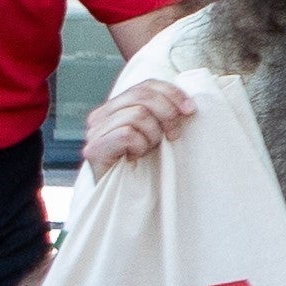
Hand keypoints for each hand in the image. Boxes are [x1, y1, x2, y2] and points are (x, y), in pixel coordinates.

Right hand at [80, 78, 196, 167]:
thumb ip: (162, 113)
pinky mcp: (94, 148)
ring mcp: (95, 131)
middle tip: (173, 135)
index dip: (172, 92)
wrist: (122, 200)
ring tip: (148, 148)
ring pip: (138, 114)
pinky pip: (128, 134)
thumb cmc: (142, 166)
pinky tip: (136, 156)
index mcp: (116, 106)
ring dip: (152, 134)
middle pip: (142, 95)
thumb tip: (187, 105)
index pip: (146, 85)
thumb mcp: (156, 133)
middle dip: (167, 113)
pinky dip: (140, 146)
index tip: (190, 109)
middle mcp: (101, 114)